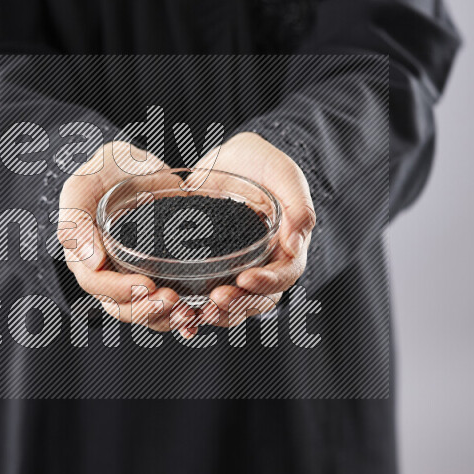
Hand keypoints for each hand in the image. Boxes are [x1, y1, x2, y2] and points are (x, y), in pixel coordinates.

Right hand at [58, 141, 196, 332]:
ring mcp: (134, 277)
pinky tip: (197, 318)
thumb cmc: (106, 171)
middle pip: (122, 307)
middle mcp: (108, 273)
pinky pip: (168, 303)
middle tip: (171, 299)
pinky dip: (181, 315)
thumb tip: (91, 262)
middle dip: (146, 309)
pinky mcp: (160, 275)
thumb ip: (75, 219)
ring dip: (166, 317)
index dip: (119, 290)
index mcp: (85, 256)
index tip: (145, 285)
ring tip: (187, 312)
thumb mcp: (83, 185)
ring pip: (145, 312)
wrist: (137, 165)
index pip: (97, 284)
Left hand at [181, 132, 316, 334]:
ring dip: (215, 314)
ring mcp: (235, 270)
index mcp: (287, 250)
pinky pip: (202, 294)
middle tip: (216, 299)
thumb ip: (297, 204)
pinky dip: (191, 305)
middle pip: (257, 300)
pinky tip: (176, 308)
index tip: (246, 278)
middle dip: (238, 304)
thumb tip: (296, 244)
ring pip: (231, 305)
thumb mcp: (284, 174)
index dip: (267, 283)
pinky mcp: (208, 268)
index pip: (284, 276)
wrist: (228, 159)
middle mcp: (263, 266)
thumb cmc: (263, 163)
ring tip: (196, 312)